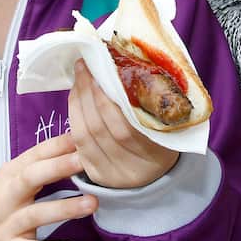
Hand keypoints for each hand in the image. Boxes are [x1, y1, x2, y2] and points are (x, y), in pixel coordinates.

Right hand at [0, 134, 95, 240]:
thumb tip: (78, 144)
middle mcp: (9, 195)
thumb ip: (42, 163)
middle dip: (58, 167)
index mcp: (12, 173)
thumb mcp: (13, 178)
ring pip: (36, 213)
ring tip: (92, 203)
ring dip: (64, 208)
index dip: (58, 145)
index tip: (83, 137)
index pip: (36, 154)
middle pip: (31, 177)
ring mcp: (9, 223)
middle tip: (85, 161)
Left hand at [67, 61, 178, 188]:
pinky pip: (78, 141)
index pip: (126, 127)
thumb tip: (131, 64)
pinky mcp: (95, 174)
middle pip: (102, 128)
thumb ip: (153, 103)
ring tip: (80, 75)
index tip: (102, 70)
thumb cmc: (162, 137)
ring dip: (78, 100)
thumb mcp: (167, 123)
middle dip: (89, 92)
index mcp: (157, 154)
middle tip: (85, 65)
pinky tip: (76, 96)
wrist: (155, 172)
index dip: (108, 99)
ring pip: (86, 134)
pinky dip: (74, 114)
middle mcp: (133, 169)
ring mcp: (112, 175)